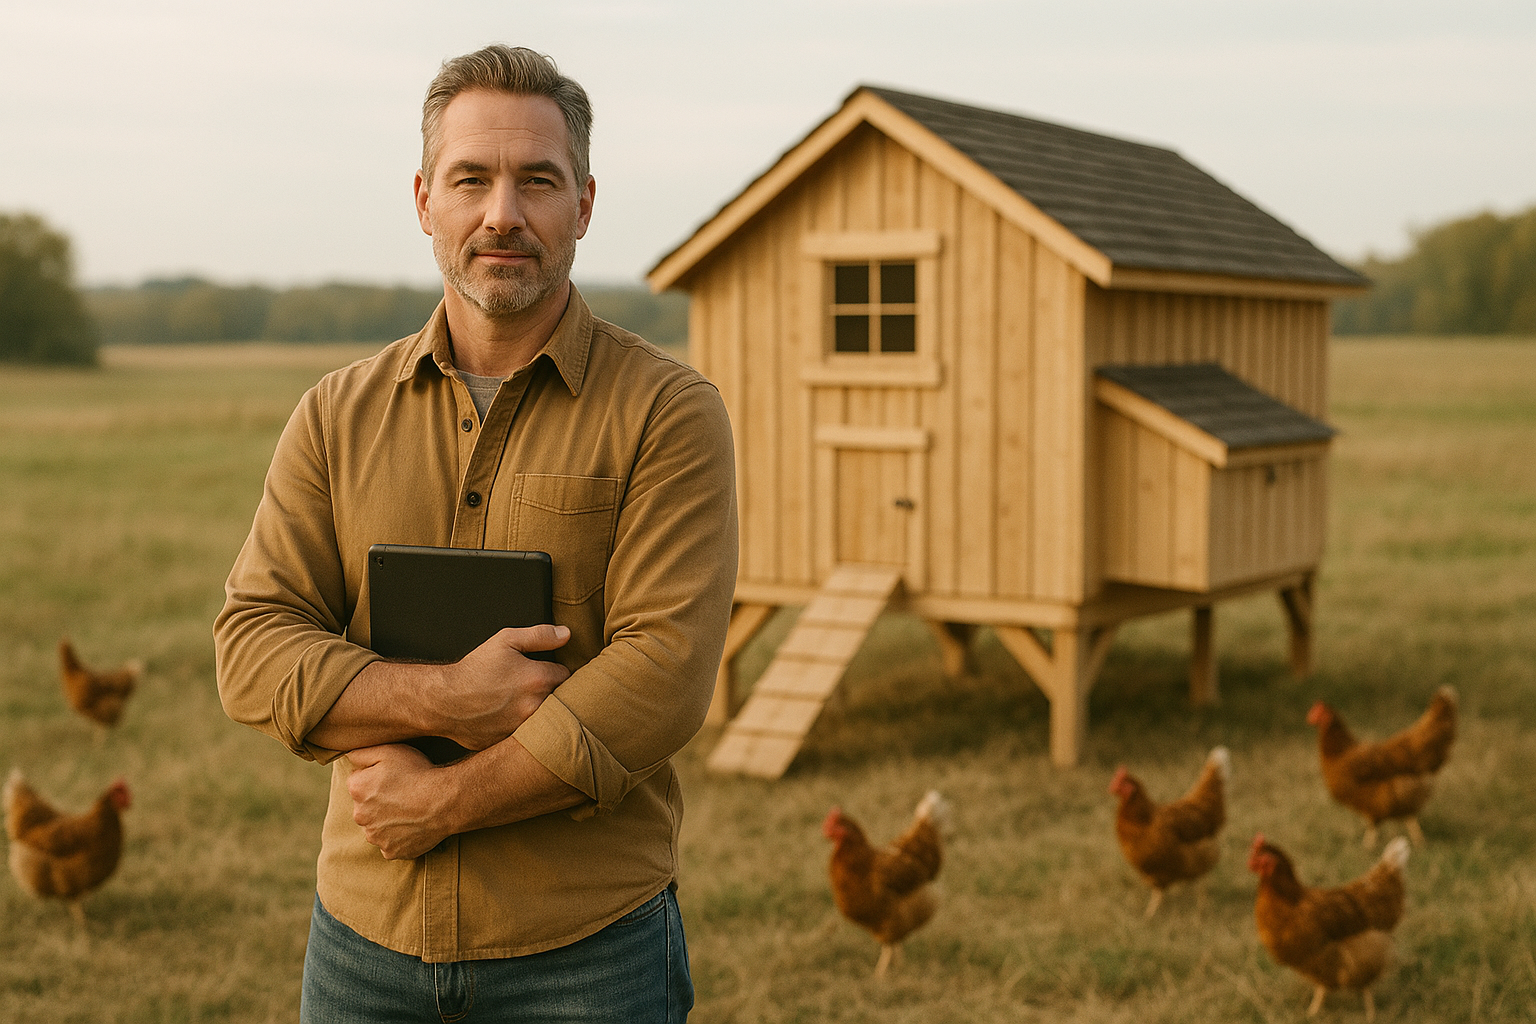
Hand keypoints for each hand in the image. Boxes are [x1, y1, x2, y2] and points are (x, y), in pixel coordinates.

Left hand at [345, 744, 450, 859]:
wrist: (445, 801)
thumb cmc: (418, 773)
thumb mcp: (389, 751)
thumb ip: (361, 752)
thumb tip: (349, 758)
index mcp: (356, 789)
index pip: (358, 782)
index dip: (375, 777)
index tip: (393, 777)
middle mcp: (360, 815)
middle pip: (365, 806)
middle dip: (378, 801)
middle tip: (402, 793)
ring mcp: (375, 836)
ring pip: (376, 826)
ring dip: (387, 820)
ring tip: (410, 810)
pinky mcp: (391, 851)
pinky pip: (391, 843)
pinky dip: (399, 837)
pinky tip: (412, 826)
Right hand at [435, 624, 570, 750]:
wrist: (444, 701)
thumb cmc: (474, 669)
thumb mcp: (505, 641)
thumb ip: (540, 635)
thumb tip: (567, 634)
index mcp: (538, 680)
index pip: (566, 676)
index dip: (554, 672)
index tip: (544, 671)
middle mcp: (535, 707)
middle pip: (560, 701)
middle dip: (552, 693)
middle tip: (531, 688)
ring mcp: (524, 729)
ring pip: (545, 720)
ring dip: (540, 713)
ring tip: (519, 703)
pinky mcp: (512, 743)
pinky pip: (526, 737)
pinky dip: (522, 728)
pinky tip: (507, 718)